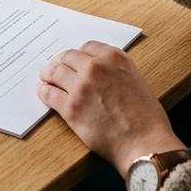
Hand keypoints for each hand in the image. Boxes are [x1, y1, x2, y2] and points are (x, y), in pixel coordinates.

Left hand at [37, 42, 185, 170]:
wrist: (145, 142)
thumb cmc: (147, 118)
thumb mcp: (136, 82)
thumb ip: (116, 72)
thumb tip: (100, 75)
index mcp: (115, 58)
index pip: (87, 47)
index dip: (78, 54)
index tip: (72, 59)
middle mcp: (96, 67)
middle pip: (68, 57)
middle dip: (60, 62)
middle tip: (54, 68)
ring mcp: (81, 86)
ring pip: (55, 72)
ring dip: (48, 74)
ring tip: (45, 77)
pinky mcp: (71, 107)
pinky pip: (50, 94)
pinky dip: (44, 91)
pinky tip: (43, 91)